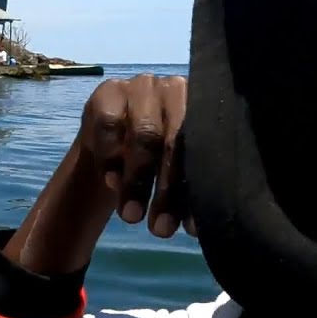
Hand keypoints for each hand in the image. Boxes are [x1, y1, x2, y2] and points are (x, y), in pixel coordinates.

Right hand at [77, 74, 192, 237]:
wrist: (112, 142)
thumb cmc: (156, 161)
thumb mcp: (176, 174)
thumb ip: (188, 190)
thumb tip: (198, 229)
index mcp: (206, 109)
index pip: (206, 150)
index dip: (197, 191)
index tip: (190, 230)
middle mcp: (178, 90)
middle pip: (175, 141)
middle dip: (168, 191)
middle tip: (160, 230)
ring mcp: (143, 86)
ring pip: (144, 134)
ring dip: (136, 181)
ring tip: (131, 217)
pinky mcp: (110, 91)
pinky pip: (110, 127)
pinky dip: (111, 159)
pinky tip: (112, 184)